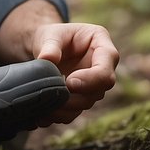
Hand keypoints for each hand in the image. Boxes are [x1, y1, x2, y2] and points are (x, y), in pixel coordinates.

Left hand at [0, 0, 118, 125]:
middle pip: (99, 89)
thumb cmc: (52, 36)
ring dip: (67, 109)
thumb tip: (47, 58)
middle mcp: (103, 67)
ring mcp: (93, 84)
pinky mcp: (81, 97)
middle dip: (77, 97)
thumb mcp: (50, 34)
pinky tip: (43, 115)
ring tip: (45, 108)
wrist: (44, 48)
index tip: (69, 82)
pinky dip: (59, 115)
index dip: (91, 79)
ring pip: (87, 103)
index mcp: (102, 45)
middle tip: (55, 97)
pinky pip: (75, 111)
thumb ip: (51, 45)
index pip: (106, 68)